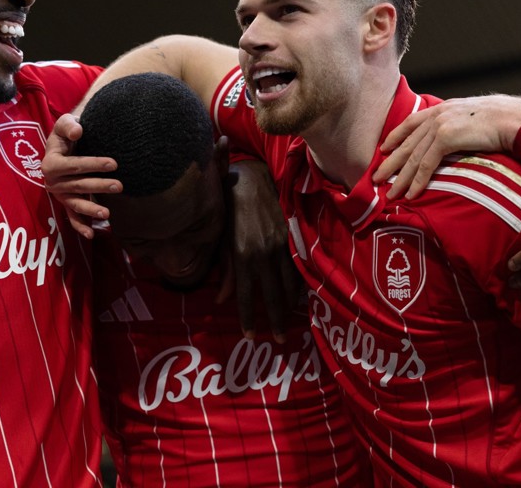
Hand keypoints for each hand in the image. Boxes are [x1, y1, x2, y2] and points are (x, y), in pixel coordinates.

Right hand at [42, 113, 120, 238]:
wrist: (64, 145)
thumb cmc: (66, 133)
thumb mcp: (65, 124)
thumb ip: (68, 125)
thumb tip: (78, 131)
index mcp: (50, 163)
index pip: (74, 165)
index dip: (93, 164)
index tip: (114, 163)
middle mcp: (52, 181)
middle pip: (78, 185)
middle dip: (99, 186)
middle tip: (120, 185)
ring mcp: (59, 194)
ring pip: (76, 203)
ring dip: (91, 209)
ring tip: (107, 213)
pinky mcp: (66, 202)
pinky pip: (71, 217)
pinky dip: (80, 226)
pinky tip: (91, 234)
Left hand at [216, 154, 301, 342]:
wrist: (250, 178)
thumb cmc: (229, 209)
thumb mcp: (221, 241)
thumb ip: (223, 271)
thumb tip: (221, 300)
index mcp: (242, 256)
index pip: (245, 296)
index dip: (247, 318)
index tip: (250, 336)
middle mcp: (263, 254)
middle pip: (272, 296)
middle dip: (276, 320)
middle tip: (280, 340)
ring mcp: (281, 245)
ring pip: (290, 284)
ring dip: (290, 305)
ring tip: (290, 321)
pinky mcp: (292, 237)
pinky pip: (299, 267)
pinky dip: (300, 285)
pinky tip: (299, 296)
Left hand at [374, 95, 520, 199]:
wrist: (515, 119)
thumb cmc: (502, 121)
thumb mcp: (473, 118)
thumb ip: (458, 125)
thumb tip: (457, 137)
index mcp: (441, 108)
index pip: (411, 123)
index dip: (395, 136)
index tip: (383, 149)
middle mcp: (436, 115)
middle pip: (406, 143)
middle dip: (390, 162)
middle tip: (375, 178)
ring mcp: (440, 126)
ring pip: (413, 157)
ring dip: (400, 178)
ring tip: (390, 193)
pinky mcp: (446, 138)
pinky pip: (426, 164)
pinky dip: (417, 181)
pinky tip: (411, 194)